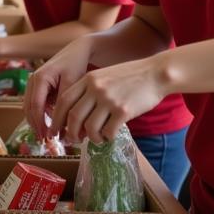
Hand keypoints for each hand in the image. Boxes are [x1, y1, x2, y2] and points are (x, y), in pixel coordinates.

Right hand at [23, 37, 93, 136]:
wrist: (77, 50)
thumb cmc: (76, 64)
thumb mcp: (73, 82)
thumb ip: (66, 102)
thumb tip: (63, 124)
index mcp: (39, 78)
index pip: (35, 105)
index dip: (40, 123)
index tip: (47, 136)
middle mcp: (32, 81)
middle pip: (29, 108)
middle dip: (36, 125)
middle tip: (44, 140)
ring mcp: (34, 83)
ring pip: (30, 107)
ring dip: (37, 121)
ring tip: (46, 135)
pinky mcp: (39, 87)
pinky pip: (36, 103)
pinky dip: (41, 115)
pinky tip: (50, 124)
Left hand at [51, 57, 168, 144]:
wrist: (157, 73)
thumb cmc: (131, 77)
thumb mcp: (105, 76)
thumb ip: (89, 91)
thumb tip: (76, 118)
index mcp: (88, 79)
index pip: (64, 100)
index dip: (57, 118)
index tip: (56, 129)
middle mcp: (96, 88)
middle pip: (73, 116)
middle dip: (70, 132)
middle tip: (73, 141)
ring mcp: (109, 99)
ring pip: (90, 127)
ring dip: (91, 138)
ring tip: (97, 138)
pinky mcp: (124, 110)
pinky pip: (108, 131)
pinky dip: (107, 137)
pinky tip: (110, 136)